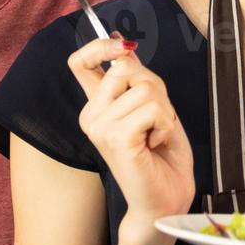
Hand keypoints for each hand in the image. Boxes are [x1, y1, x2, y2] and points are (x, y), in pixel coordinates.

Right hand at [68, 34, 195, 244]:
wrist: (166, 200)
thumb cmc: (161, 158)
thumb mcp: (152, 105)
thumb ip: (136, 77)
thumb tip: (124, 44)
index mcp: (96, 107)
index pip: (79, 62)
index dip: (99, 45)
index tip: (124, 47)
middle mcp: (91, 116)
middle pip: (125, 67)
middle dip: (155, 86)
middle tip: (156, 118)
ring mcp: (99, 128)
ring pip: (145, 87)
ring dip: (164, 109)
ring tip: (156, 135)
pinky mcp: (115, 138)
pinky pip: (152, 108)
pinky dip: (164, 123)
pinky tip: (155, 143)